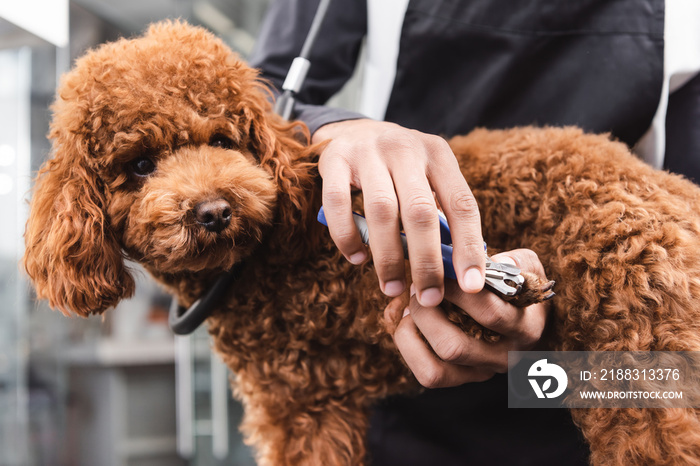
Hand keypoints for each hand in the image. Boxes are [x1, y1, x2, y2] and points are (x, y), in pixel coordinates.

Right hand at [313, 119, 484, 306]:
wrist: (352, 131)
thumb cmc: (397, 169)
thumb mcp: (426, 179)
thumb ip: (440, 216)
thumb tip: (457, 270)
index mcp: (438, 154)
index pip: (462, 204)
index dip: (469, 247)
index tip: (472, 285)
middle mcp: (405, 148)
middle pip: (421, 212)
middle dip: (427, 262)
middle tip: (429, 297)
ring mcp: (368, 152)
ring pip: (382, 211)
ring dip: (387, 257)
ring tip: (391, 287)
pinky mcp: (334, 160)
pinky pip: (338, 204)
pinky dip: (347, 236)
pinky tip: (356, 258)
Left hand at [384, 250, 549, 387]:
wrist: (531, 317)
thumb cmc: (520, 286)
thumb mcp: (527, 267)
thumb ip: (514, 261)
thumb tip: (491, 261)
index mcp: (524, 328)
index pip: (489, 314)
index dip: (457, 291)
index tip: (439, 271)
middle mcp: (504, 357)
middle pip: (454, 347)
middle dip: (426, 314)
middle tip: (416, 289)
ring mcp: (482, 372)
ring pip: (436, 370)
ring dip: (413, 334)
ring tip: (410, 307)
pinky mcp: (462, 378)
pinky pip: (428, 374)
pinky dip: (410, 347)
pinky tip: (410, 322)